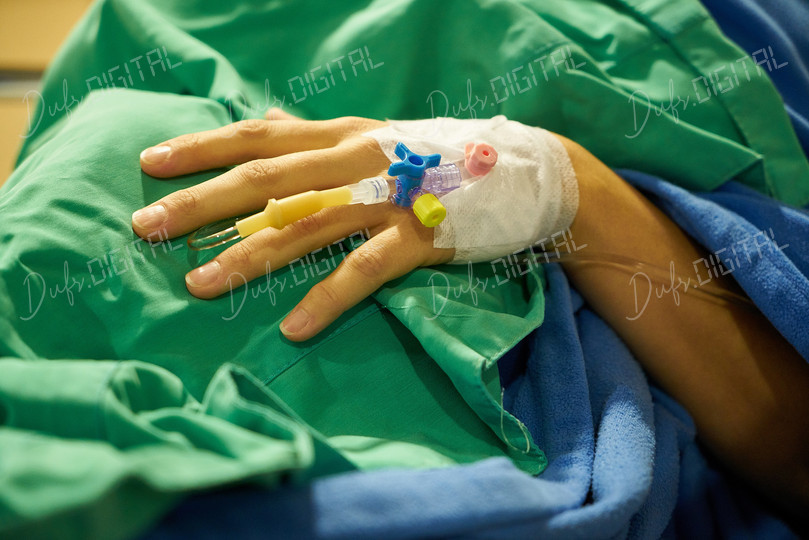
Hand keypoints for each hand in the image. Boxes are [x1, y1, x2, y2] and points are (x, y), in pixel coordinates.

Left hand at [131, 110, 453, 340]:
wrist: (515, 172)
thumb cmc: (433, 158)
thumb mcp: (373, 136)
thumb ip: (316, 135)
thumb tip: (268, 119)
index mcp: (341, 135)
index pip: (259, 137)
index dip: (203, 147)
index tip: (150, 162)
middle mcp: (356, 160)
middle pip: (266, 180)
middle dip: (202, 202)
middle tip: (145, 226)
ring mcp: (387, 198)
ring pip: (305, 225)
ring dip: (248, 257)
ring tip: (198, 286)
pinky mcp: (418, 238)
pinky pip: (363, 271)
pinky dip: (326, 299)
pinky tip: (292, 329)